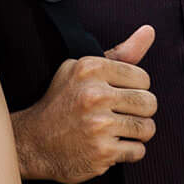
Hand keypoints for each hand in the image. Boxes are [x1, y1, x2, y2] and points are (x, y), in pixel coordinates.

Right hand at [13, 25, 156, 183]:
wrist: (33, 143)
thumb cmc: (63, 102)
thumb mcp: (84, 71)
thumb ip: (120, 53)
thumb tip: (150, 30)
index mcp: (90, 69)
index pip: (143, 78)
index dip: (134, 89)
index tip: (117, 95)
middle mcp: (95, 95)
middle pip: (149, 102)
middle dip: (139, 111)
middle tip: (120, 115)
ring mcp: (99, 125)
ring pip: (147, 128)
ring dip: (137, 133)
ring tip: (117, 131)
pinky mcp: (102, 152)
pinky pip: (138, 151)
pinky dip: (129, 152)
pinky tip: (110, 146)